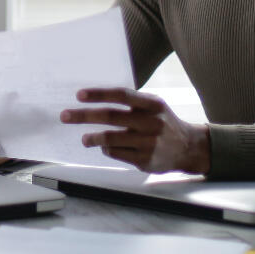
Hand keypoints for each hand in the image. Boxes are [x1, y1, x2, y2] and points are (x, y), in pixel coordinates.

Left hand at [60, 88, 209, 173]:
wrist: (188, 147)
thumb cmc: (163, 122)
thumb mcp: (154, 106)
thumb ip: (131, 102)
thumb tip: (95, 98)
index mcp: (152, 104)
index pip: (121, 95)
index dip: (99, 94)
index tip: (79, 95)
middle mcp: (150, 122)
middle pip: (110, 117)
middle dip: (84, 116)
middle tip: (65, 116)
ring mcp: (148, 142)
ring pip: (111, 138)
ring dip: (93, 138)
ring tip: (84, 139)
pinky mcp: (145, 160)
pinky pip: (117, 154)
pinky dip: (107, 150)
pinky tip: (104, 148)